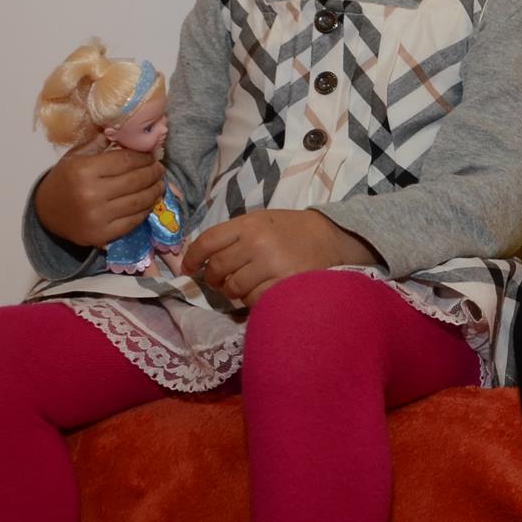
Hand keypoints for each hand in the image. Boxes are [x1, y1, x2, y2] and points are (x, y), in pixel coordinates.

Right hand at [35, 148, 163, 248]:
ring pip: (139, 201)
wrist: (47, 212)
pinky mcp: (102, 235)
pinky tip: (149, 201)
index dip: (144, 157)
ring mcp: (98, 217)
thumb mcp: (76, 156)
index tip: (152, 154)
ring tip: (159, 183)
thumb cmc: (65, 179)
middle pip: (136, 181)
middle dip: (153, 173)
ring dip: (154, 191)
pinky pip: (133, 221)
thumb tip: (128, 131)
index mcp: (84, 170)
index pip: (126, 161)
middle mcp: (91, 194)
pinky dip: (145, 210)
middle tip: (160, 168)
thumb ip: (100, 142)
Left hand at [179, 209, 378, 306]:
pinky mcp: (284, 285)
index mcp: (249, 224)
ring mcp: (271, 265)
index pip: (208, 241)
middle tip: (219, 281)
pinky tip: (262, 291)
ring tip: (244, 286)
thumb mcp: (262, 221)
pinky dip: (253, 299)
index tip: (188, 268)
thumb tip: (201, 258)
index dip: (192, 257)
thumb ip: (234, 236)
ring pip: (233, 287)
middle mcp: (257, 243)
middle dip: (214, 278)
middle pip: (217, 268)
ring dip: (233, 291)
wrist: (333, 238)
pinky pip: (254, 300)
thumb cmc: (293, 230)